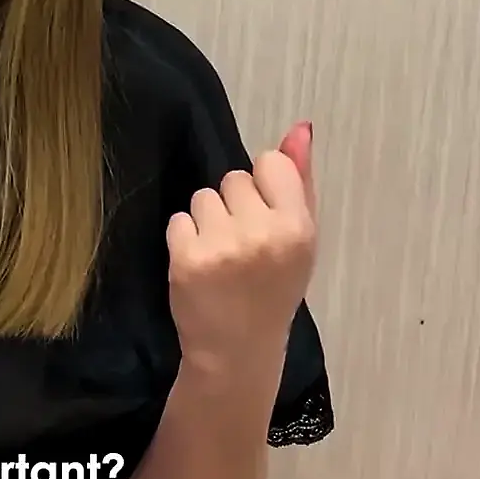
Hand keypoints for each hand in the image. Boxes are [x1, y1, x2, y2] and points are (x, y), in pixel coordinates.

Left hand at [166, 121, 317, 378]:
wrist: (238, 351)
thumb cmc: (274, 291)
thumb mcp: (300, 241)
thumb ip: (300, 182)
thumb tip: (300, 128)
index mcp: (298, 227)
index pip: (270, 163)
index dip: (262, 187)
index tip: (264, 218)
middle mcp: (263, 233)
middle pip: (233, 178)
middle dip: (234, 206)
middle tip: (242, 245)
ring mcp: (223, 246)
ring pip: (202, 197)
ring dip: (206, 221)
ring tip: (221, 256)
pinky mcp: (187, 259)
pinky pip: (179, 220)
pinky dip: (184, 239)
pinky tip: (200, 266)